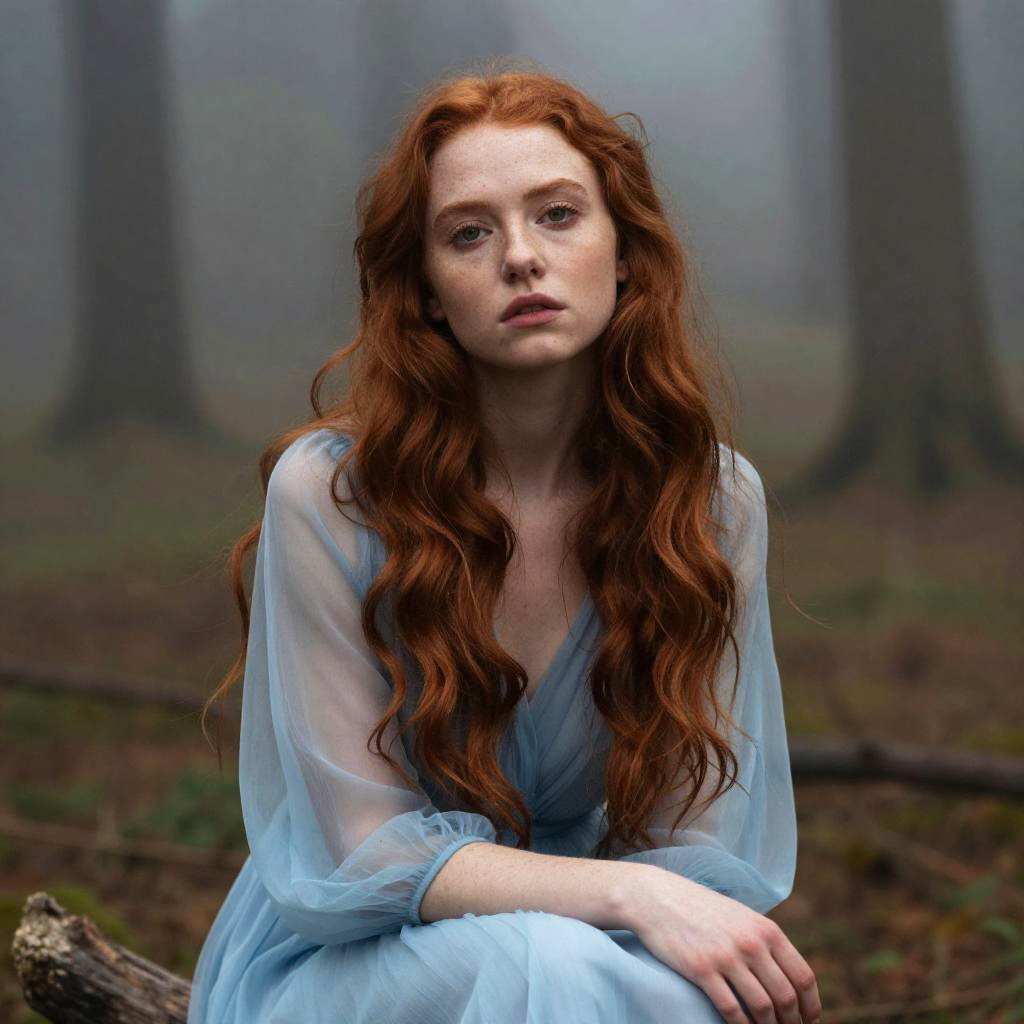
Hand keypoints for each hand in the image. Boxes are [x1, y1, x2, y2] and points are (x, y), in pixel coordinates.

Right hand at [622, 867, 820, 1022]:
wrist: (658, 897)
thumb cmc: (701, 910)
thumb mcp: (741, 917)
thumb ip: (765, 943)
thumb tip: (789, 979)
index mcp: (766, 930)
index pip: (803, 977)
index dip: (810, 1007)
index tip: (807, 1022)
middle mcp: (751, 943)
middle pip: (786, 998)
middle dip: (791, 1023)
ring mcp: (726, 957)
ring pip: (762, 1008)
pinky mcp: (701, 969)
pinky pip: (731, 1010)